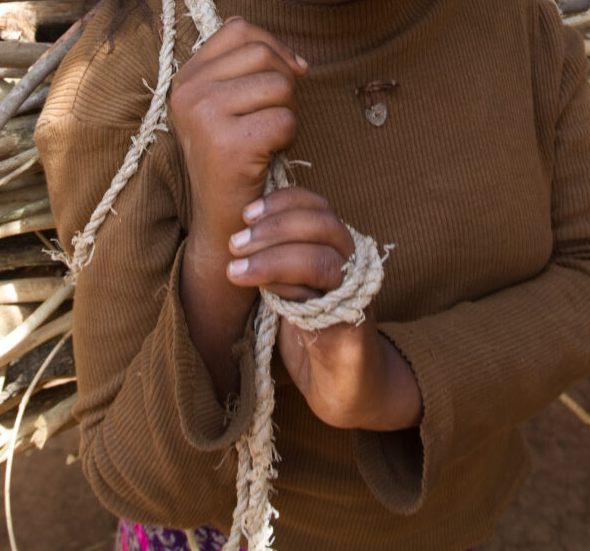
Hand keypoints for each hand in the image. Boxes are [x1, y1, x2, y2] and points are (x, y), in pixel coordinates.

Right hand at [171, 17, 306, 254]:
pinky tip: (268, 153)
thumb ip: (243, 70)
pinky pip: (284, 119)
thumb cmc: (232, 157)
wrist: (220, 217)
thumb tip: (297, 61)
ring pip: (279, 85)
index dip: (273, 45)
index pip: (238, 28)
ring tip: (268, 135)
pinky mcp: (228, 144)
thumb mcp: (225, 105)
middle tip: (274, 115)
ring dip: (287, 111)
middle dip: (284, 82)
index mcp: (185, 76)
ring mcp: (204, 116)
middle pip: (262, 53)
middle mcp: (188, 91)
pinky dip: (288, 137)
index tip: (289, 72)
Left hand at [227, 187, 422, 430]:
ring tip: (235, 268)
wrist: (346, 387)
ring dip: (273, 258)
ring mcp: (353, 294)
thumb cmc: (311, 332)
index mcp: (336, 246)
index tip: (246, 212)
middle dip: (274, 227)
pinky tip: (262, 293)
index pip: (317, 205)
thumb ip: (275, 258)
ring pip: (321, 258)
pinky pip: (322, 300)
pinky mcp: (351, 327)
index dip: (283, 201)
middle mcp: (351, 263)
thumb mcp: (288, 286)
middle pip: (322, 224)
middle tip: (235, 242)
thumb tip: (236, 231)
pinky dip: (287, 289)